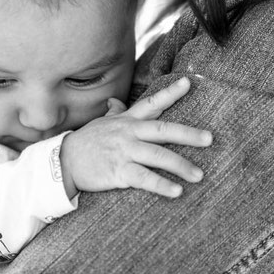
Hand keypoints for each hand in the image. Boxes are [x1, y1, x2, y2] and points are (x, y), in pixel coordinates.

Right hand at [60, 77, 210, 199]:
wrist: (63, 162)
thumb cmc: (86, 143)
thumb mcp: (100, 123)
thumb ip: (113, 113)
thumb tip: (115, 101)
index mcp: (126, 120)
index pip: (152, 103)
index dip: (170, 93)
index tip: (188, 82)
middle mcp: (128, 133)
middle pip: (163, 130)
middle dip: (188, 134)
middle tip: (209, 139)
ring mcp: (124, 152)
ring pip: (158, 156)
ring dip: (181, 166)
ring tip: (199, 175)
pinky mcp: (118, 171)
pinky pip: (144, 178)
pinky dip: (161, 185)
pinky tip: (176, 191)